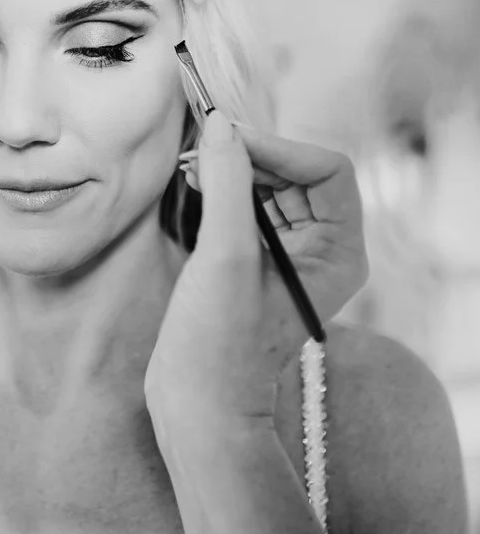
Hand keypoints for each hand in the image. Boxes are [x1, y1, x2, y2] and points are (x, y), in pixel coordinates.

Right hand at [147, 112, 367, 428]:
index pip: (328, 170)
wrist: (199, 407)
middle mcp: (324, 251)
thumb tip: (219, 126)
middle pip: (298, 173)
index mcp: (340, 252)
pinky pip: (249, 208)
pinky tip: (194, 188)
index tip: (228, 140)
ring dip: (235, 170)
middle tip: (201, 150)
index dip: (280, 149)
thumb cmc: (220, 344)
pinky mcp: (257, 263)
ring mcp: (291, 257)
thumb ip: (227, 185)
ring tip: (193, 168)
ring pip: (272, 186)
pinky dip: (224, 191)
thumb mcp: (224, 257)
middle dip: (252, 157)